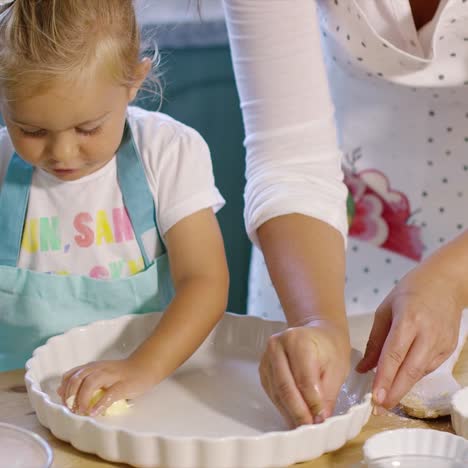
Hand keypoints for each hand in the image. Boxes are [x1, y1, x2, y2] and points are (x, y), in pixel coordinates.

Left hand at [57, 358, 155, 415]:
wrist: (144, 367)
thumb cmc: (121, 373)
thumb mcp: (99, 373)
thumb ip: (82, 380)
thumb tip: (61, 391)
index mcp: (93, 367)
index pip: (71, 375)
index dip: (64, 389)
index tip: (64, 402)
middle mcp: (100, 369)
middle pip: (78, 378)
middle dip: (70, 395)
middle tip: (71, 409)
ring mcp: (112, 376)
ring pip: (90, 383)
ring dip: (82, 399)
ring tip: (81, 412)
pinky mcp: (123, 385)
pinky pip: (109, 393)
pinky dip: (100, 403)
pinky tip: (94, 412)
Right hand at [259, 320, 349, 427]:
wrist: (317, 334)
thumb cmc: (329, 348)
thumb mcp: (337, 368)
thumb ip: (327, 394)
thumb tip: (320, 419)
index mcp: (297, 340)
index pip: (303, 378)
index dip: (312, 403)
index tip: (321, 420)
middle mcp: (276, 346)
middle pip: (285, 386)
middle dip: (298, 411)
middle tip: (310, 429)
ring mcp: (266, 357)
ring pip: (276, 392)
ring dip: (290, 412)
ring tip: (304, 427)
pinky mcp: (263, 369)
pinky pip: (272, 392)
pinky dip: (283, 407)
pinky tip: (294, 416)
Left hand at [356, 263, 462, 408]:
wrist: (446, 282)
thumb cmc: (411, 291)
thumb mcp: (385, 310)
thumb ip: (375, 341)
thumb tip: (363, 368)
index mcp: (409, 320)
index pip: (394, 355)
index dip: (384, 378)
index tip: (375, 397)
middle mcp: (428, 334)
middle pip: (410, 370)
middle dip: (394, 392)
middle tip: (379, 408)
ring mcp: (442, 342)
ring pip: (420, 372)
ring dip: (403, 388)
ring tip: (386, 398)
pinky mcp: (449, 349)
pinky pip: (428, 367)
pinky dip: (413, 375)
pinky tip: (401, 379)